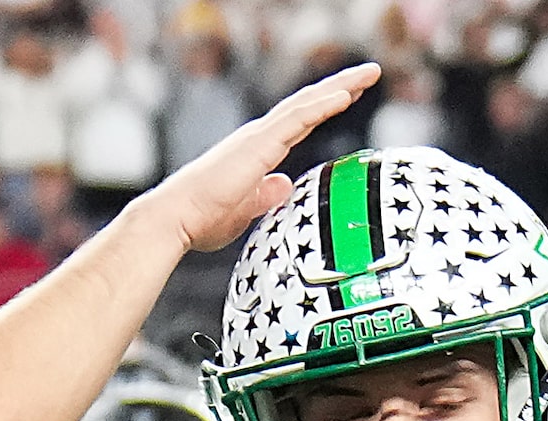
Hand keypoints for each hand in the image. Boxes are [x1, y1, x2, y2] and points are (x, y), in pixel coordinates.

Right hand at [137, 61, 380, 253]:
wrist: (177, 218)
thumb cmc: (203, 219)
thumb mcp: (245, 210)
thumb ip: (266, 195)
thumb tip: (284, 185)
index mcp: (257, 151)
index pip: (299, 122)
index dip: (324, 106)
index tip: (349, 96)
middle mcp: (259, 137)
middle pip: (307, 104)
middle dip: (340, 87)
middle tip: (369, 73)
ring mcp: (259, 137)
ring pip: (307, 104)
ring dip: (340, 87)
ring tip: (369, 74)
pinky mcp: (258, 144)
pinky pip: (297, 119)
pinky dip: (322, 106)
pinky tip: (345, 96)